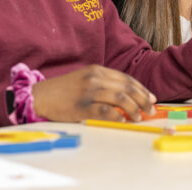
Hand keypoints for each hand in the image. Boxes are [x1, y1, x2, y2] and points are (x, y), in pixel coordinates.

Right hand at [32, 65, 155, 121]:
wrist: (40, 96)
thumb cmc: (64, 90)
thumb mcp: (86, 80)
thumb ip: (104, 84)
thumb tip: (128, 97)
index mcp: (97, 70)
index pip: (126, 78)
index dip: (142, 89)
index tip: (151, 98)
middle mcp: (95, 78)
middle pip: (127, 87)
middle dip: (143, 99)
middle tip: (151, 110)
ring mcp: (88, 92)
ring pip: (120, 98)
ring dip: (134, 108)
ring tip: (139, 117)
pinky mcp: (81, 106)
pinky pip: (104, 111)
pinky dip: (117, 116)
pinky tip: (124, 121)